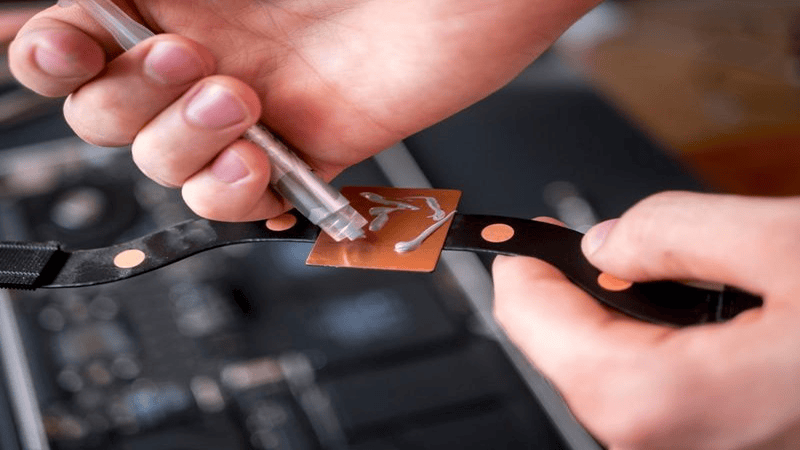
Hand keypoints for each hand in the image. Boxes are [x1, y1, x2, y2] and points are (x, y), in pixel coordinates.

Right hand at [8, 0, 598, 220]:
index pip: (74, 39)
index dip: (49, 52)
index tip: (61, 42)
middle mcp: (206, 51)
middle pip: (101, 111)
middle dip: (126, 92)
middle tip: (186, 55)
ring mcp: (252, 108)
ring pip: (160, 162)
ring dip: (179, 141)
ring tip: (240, 100)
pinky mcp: (304, 152)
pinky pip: (235, 203)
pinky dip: (229, 195)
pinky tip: (256, 162)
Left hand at [493, 191, 799, 449]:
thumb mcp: (786, 245)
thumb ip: (674, 233)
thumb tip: (605, 244)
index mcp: (665, 396)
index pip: (538, 327)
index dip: (521, 271)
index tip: (519, 242)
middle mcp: (668, 445)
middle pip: (565, 360)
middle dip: (561, 296)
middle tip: (570, 247)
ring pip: (605, 382)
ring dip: (603, 324)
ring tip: (624, 276)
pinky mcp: (722, 447)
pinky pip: (650, 400)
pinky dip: (643, 352)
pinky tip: (670, 320)